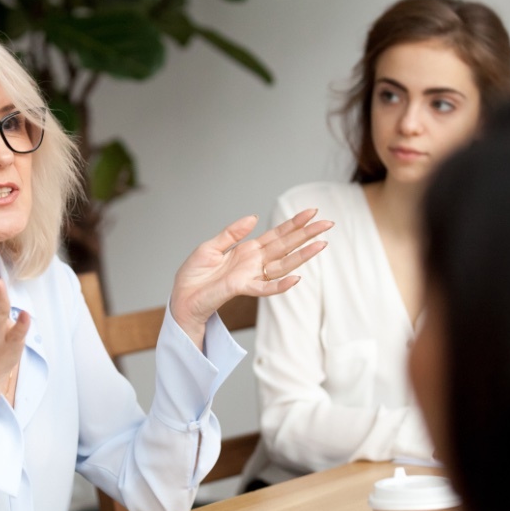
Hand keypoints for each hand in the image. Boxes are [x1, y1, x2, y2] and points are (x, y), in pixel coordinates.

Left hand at [170, 209, 332, 342]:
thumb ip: (231, 233)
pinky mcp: (241, 288)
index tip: (311, 212)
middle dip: (306, 234)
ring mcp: (250, 276)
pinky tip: (296, 278)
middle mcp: (253, 263)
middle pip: (285, 246)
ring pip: (282, 265)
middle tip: (328, 223)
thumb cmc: (194, 276)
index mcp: (247, 250)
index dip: (293, 224)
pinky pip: (265, 288)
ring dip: (302, 256)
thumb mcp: (210, 247)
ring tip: (322, 245)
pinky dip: (280, 285)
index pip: (276, 235)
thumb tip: (253, 217)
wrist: (181, 298)